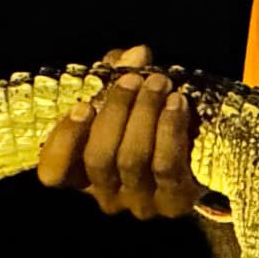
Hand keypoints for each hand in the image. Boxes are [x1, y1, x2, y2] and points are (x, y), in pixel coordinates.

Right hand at [36, 45, 200, 218]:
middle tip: (134, 79)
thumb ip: (118, 72)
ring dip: (145, 114)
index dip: (63, 143)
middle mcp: (105, 194)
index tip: (82, 105)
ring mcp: (139, 203)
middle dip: (115, 112)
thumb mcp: (124, 95)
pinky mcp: (174, 202)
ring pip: (132, 159)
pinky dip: (170, 130)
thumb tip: (136, 54)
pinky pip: (166, 166)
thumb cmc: (149, 121)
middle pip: (98, 158)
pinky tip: (178, 103)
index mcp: (82, 174)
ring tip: (159, 83)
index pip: (54, 173)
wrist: (205, 154)